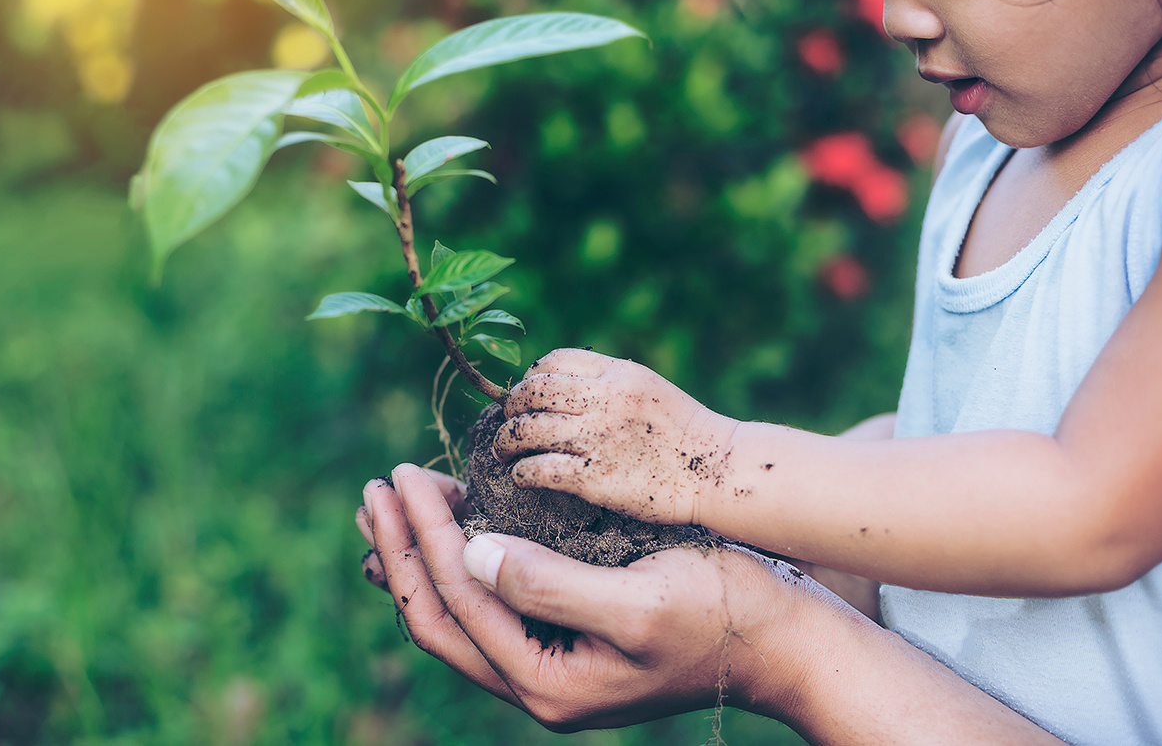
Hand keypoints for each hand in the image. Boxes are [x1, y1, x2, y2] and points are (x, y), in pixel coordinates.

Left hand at [355, 463, 844, 730]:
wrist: (785, 645)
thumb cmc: (724, 614)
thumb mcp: (641, 597)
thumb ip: (550, 584)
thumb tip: (471, 554)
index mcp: (546, 684)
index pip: (456, 602)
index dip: (421, 535)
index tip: (404, 473)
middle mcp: (535, 689)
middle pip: (436, 619)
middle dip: (400, 551)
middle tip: (376, 488)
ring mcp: (547, 671)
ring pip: (455, 616)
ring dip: (420, 558)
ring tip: (393, 503)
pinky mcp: (563, 647)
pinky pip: (486, 610)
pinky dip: (457, 566)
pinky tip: (450, 529)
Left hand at [494, 349, 739, 524]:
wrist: (718, 471)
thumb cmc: (682, 432)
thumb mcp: (646, 387)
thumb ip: (606, 382)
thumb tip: (558, 386)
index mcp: (617, 373)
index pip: (553, 361)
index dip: (530, 378)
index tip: (527, 396)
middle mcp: (604, 400)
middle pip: (531, 393)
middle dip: (511, 408)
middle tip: (510, 423)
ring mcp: (597, 439)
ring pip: (526, 430)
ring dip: (506, 441)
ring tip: (505, 450)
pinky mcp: (595, 478)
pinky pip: (539, 469)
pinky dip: (522, 472)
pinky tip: (522, 477)